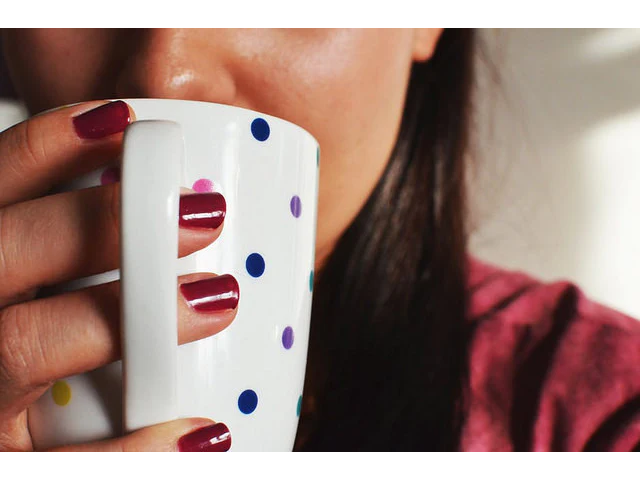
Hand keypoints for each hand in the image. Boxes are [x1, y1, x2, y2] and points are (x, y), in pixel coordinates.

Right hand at [0, 101, 236, 451]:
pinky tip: (207, 433)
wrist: (41, 446)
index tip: (125, 119)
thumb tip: (186, 212)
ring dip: (116, 316)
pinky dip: (137, 450)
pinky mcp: (12, 468)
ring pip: (17, 346)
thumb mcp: (42, 299)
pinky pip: (70, 465)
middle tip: (204, 214)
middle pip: (2, 252)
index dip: (43, 147)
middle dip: (97, 219)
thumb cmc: (48, 374)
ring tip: (220, 298)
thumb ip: (75, 261)